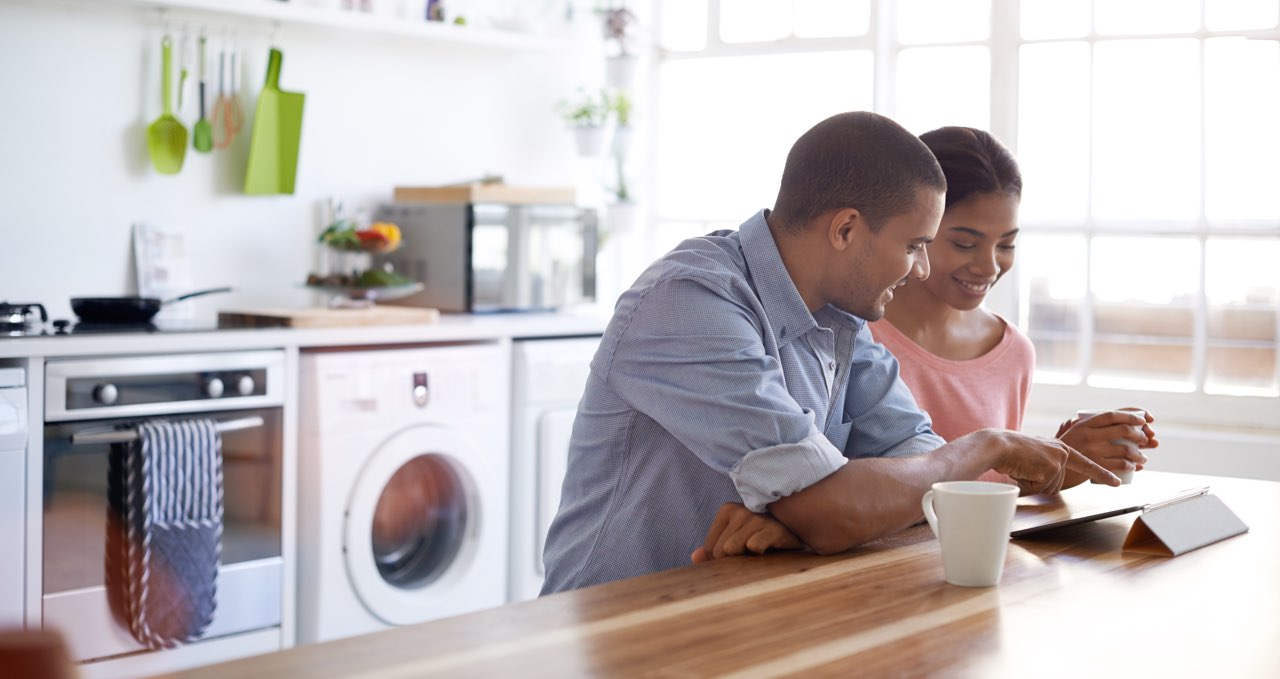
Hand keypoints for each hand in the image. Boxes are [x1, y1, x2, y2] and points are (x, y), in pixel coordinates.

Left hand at [691, 502, 804, 563]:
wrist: (800, 537)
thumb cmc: (765, 540)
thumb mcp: (737, 543)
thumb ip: (713, 550)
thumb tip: (695, 557)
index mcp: (727, 510)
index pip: (709, 548)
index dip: (722, 561)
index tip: (740, 556)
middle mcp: (740, 510)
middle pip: (719, 551)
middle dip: (734, 561)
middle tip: (752, 555)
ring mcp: (756, 518)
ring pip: (731, 549)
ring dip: (747, 558)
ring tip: (761, 551)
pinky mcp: (772, 528)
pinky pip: (753, 547)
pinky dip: (760, 555)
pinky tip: (771, 550)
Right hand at [978, 429, 1118, 493]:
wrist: (1000, 445)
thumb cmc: (1012, 451)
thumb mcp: (1036, 453)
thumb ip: (1049, 463)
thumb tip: (1051, 482)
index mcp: (1061, 448)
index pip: (1086, 464)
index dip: (1102, 474)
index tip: (1116, 483)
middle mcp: (1063, 453)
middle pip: (1057, 484)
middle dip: (1039, 484)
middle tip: (1026, 469)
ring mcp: (1059, 460)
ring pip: (1049, 488)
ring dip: (1033, 484)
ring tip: (1023, 468)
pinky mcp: (1051, 468)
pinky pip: (1041, 488)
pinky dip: (1028, 484)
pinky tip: (1022, 470)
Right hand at [1059, 410, 1152, 476]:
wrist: (1052, 467)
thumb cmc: (1062, 449)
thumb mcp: (1070, 431)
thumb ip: (1083, 423)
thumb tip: (1101, 419)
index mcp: (1085, 424)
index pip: (1112, 415)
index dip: (1130, 416)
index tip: (1143, 420)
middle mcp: (1090, 435)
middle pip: (1123, 430)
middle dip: (1140, 435)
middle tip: (1145, 440)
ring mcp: (1093, 450)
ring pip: (1125, 449)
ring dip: (1139, 454)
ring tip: (1142, 458)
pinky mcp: (1096, 465)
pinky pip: (1120, 464)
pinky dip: (1131, 465)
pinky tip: (1133, 467)